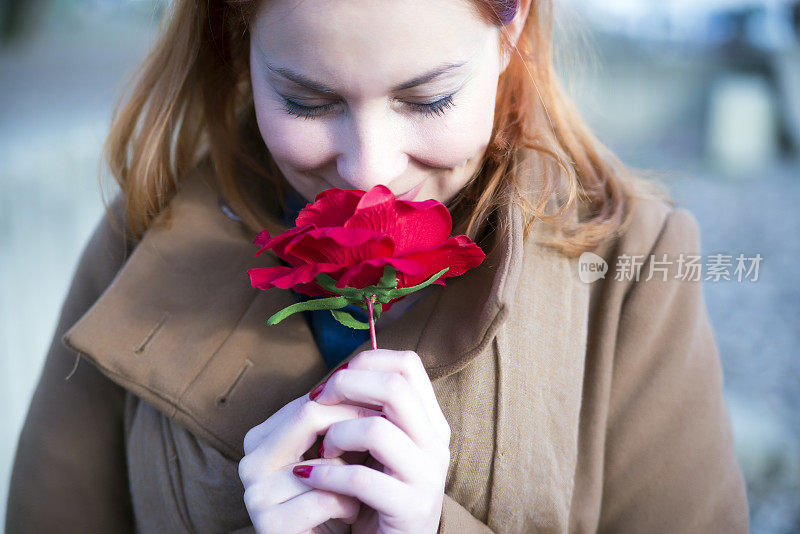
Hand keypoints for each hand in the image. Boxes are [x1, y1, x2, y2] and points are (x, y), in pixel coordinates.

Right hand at [238, 391, 382, 533]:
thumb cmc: (337, 495)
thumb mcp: (339, 451)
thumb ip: (343, 416)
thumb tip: (371, 368)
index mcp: (262, 437)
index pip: (310, 400)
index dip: (353, 402)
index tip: (386, 412)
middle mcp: (250, 460)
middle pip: (310, 416)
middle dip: (355, 426)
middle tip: (386, 441)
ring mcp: (255, 493)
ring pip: (322, 460)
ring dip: (354, 475)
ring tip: (361, 489)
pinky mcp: (269, 524)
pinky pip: (325, 499)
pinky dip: (348, 505)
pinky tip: (349, 513)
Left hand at [291, 349, 451, 533]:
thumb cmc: (377, 494)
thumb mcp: (379, 446)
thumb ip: (371, 412)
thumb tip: (338, 374)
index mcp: (430, 420)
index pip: (407, 364)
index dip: (366, 362)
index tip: (333, 380)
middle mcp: (436, 443)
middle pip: (394, 387)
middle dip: (346, 387)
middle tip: (317, 402)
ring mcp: (427, 476)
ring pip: (377, 430)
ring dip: (336, 434)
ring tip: (321, 450)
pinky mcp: (410, 509)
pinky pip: (362, 480)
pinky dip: (327, 475)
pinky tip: (310, 478)